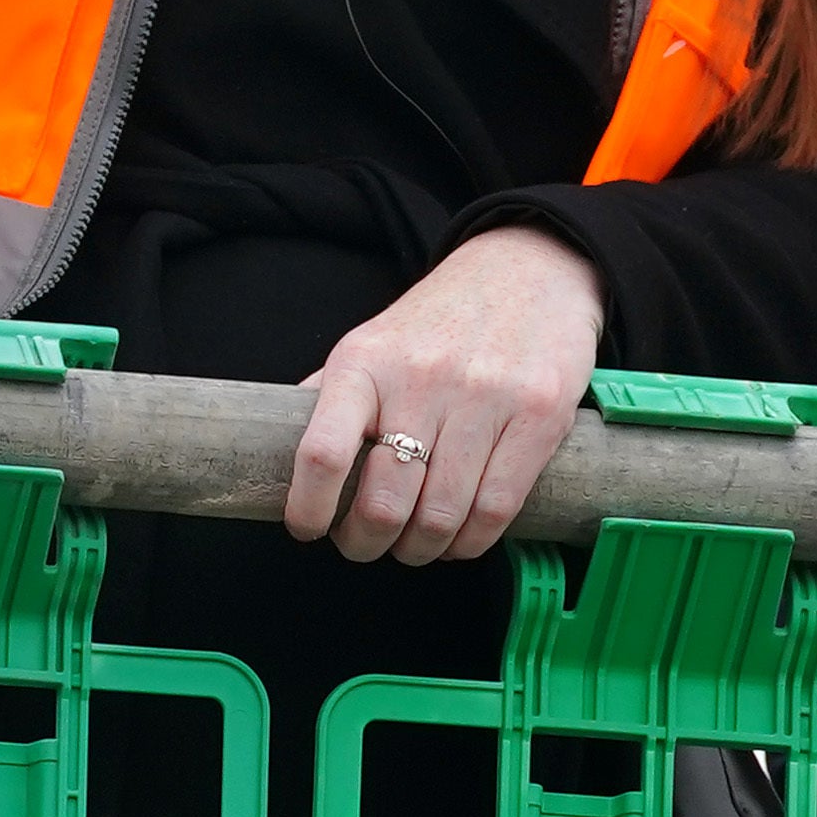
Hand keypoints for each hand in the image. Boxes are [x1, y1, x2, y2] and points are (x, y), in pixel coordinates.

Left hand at [288, 226, 603, 566]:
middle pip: (385, 503)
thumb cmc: (443, 319)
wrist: (532, 267)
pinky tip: (460, 535)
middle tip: (366, 543)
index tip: (308, 528)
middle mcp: (423, 378)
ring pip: (441, 517)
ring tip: (415, 542)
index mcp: (366, 361)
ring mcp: (486, 398)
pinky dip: (470, 541)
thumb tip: (278, 454)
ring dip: (421, 549)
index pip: (324, 452)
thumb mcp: (374, 342)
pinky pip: (496, 510)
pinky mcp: (539, 416)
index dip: (308, 507)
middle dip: (367, 543)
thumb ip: (331, 398)